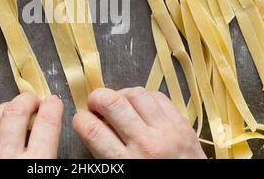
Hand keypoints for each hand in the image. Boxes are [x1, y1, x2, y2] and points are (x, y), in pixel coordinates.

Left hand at [0, 93, 62, 158]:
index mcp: (36, 163)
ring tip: (11, 109)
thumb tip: (54, 140)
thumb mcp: (48, 176)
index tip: (53, 101)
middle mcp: (9, 158)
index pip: (46, 124)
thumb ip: (50, 159)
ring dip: (3, 110)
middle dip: (26, 100)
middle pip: (15, 114)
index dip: (52, 107)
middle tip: (32, 101)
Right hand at [72, 87, 205, 158]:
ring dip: (121, 94)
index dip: (80, 119)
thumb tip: (93, 124)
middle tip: (95, 104)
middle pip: (112, 103)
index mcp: (125, 164)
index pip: (92, 130)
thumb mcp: (122, 176)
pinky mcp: (183, 125)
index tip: (82, 120)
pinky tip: (141, 107)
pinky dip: (145, 97)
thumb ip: (106, 154)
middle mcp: (145, 145)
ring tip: (119, 104)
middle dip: (96, 97)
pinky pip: (159, 97)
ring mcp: (167, 132)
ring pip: (136, 93)